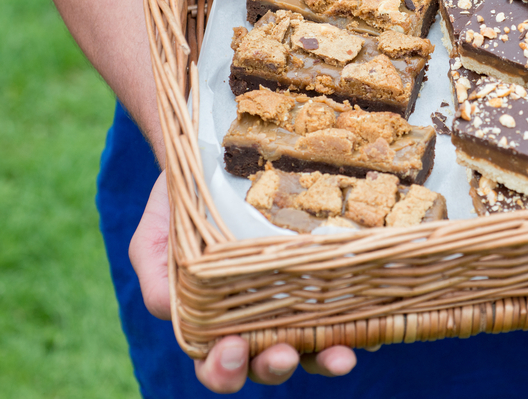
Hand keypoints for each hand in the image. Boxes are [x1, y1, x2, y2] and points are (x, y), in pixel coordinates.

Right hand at [129, 172, 357, 392]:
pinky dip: (363, 321)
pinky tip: (371, 319)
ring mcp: (301, 298)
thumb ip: (156, 278)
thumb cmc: (183, 206)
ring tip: (340, 354)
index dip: (224, 371)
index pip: (221, 365)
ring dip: (327, 356)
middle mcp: (263, 318)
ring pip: (316, 343)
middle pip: (272, 361)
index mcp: (218, 323)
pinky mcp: (332, 272)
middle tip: (282, 355)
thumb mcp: (156, 238)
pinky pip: (353, 307)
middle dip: (277, 366)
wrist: (221, 155)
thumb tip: (169, 312)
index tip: (230, 350)